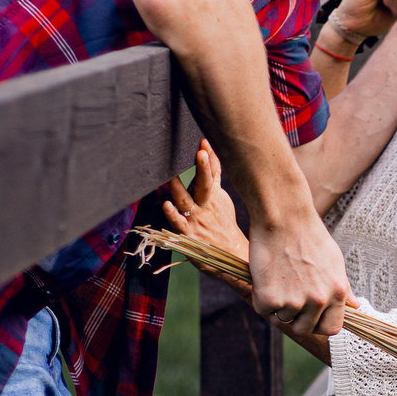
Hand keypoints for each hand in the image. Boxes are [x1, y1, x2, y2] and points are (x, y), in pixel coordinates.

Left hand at [161, 142, 250, 275]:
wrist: (230, 253)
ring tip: (171, 176)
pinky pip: (178, 223)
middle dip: (202, 168)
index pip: (212, 173)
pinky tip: (166, 204)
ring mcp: (196, 220)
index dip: (209, 158)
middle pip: (204, 185)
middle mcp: (205, 206)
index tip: (204, 143)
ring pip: (187, 201)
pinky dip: (172, 214)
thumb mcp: (221, 197)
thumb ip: (214, 175)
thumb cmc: (222, 222)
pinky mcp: (187, 235)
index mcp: (213, 195)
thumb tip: (210, 150)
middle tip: (200, 153)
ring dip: (179, 188)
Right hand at [246, 205, 350, 336]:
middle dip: (295, 318)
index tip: (310, 317)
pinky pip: (263, 310)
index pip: (332, 328)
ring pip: (282, 319)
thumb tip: (355, 306)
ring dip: (277, 306)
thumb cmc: (308, 235)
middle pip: (304, 328)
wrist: (283, 217)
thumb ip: (343, 288)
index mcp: (338, 292)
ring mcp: (294, 302)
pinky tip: (265, 277)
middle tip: (287, 297)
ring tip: (277, 279)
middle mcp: (318, 300)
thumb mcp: (335, 261)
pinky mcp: (270, 299)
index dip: (319, 325)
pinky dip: (260, 298)